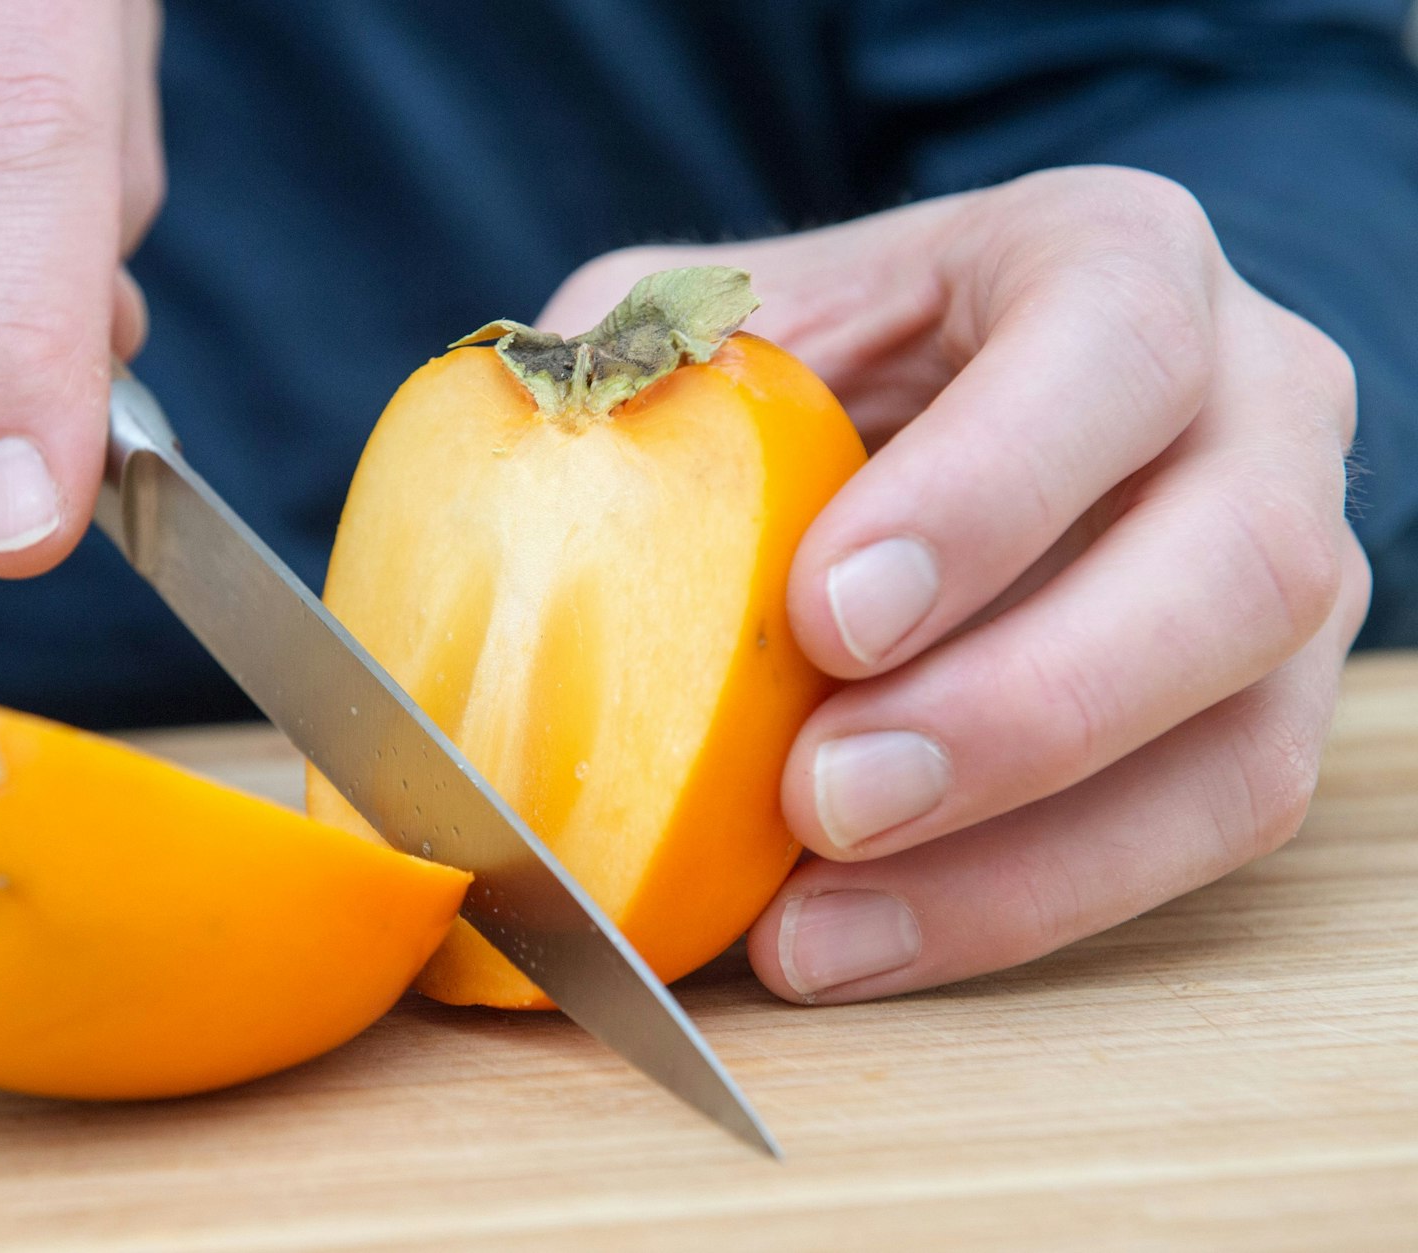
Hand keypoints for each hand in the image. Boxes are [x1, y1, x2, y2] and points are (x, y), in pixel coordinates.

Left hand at [540, 167, 1369, 1002]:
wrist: (950, 409)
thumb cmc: (827, 361)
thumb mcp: (718, 322)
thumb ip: (635, 375)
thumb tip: (499, 499)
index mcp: (1114, 261)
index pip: (1108, 347)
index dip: (988, 493)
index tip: (833, 619)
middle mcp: (1249, 405)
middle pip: (1234, 565)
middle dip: (1023, 708)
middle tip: (825, 798)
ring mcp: (1284, 571)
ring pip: (1242, 745)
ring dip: (1026, 860)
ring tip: (819, 922)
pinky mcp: (1256, 713)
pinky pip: (1193, 840)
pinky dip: (1021, 909)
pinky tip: (856, 939)